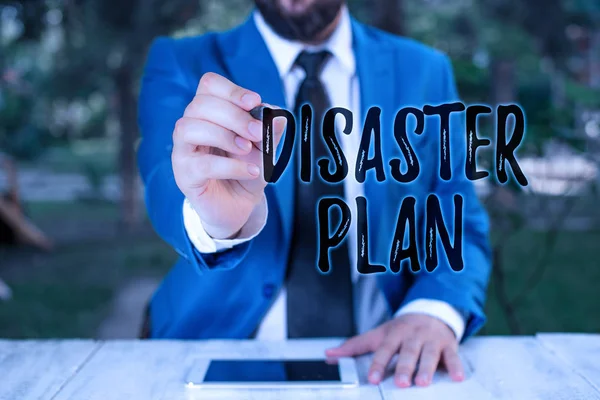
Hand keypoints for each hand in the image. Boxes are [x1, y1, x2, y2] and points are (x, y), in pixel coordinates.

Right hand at [172, 72, 284, 238]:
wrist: (240, 205)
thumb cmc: (247, 169)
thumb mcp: (265, 147)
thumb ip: (270, 130)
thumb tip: (277, 114)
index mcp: (208, 112)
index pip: (208, 85)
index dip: (231, 90)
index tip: (254, 102)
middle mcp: (190, 126)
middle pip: (200, 104)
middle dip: (234, 116)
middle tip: (257, 132)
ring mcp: (183, 150)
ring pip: (190, 128)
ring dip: (224, 136)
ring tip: (248, 150)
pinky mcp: (184, 175)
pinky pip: (202, 164)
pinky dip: (230, 166)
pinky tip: (250, 171)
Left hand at [325, 314, 463, 387]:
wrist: (430, 311)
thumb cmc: (401, 329)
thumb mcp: (378, 334)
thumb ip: (355, 346)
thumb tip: (329, 355)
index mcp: (394, 334)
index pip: (384, 349)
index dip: (378, 364)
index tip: (373, 379)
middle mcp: (412, 336)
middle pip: (408, 352)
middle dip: (404, 367)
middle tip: (401, 382)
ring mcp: (431, 340)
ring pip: (429, 354)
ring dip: (427, 368)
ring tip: (423, 382)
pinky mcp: (448, 345)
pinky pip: (453, 356)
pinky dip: (456, 366)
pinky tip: (457, 377)